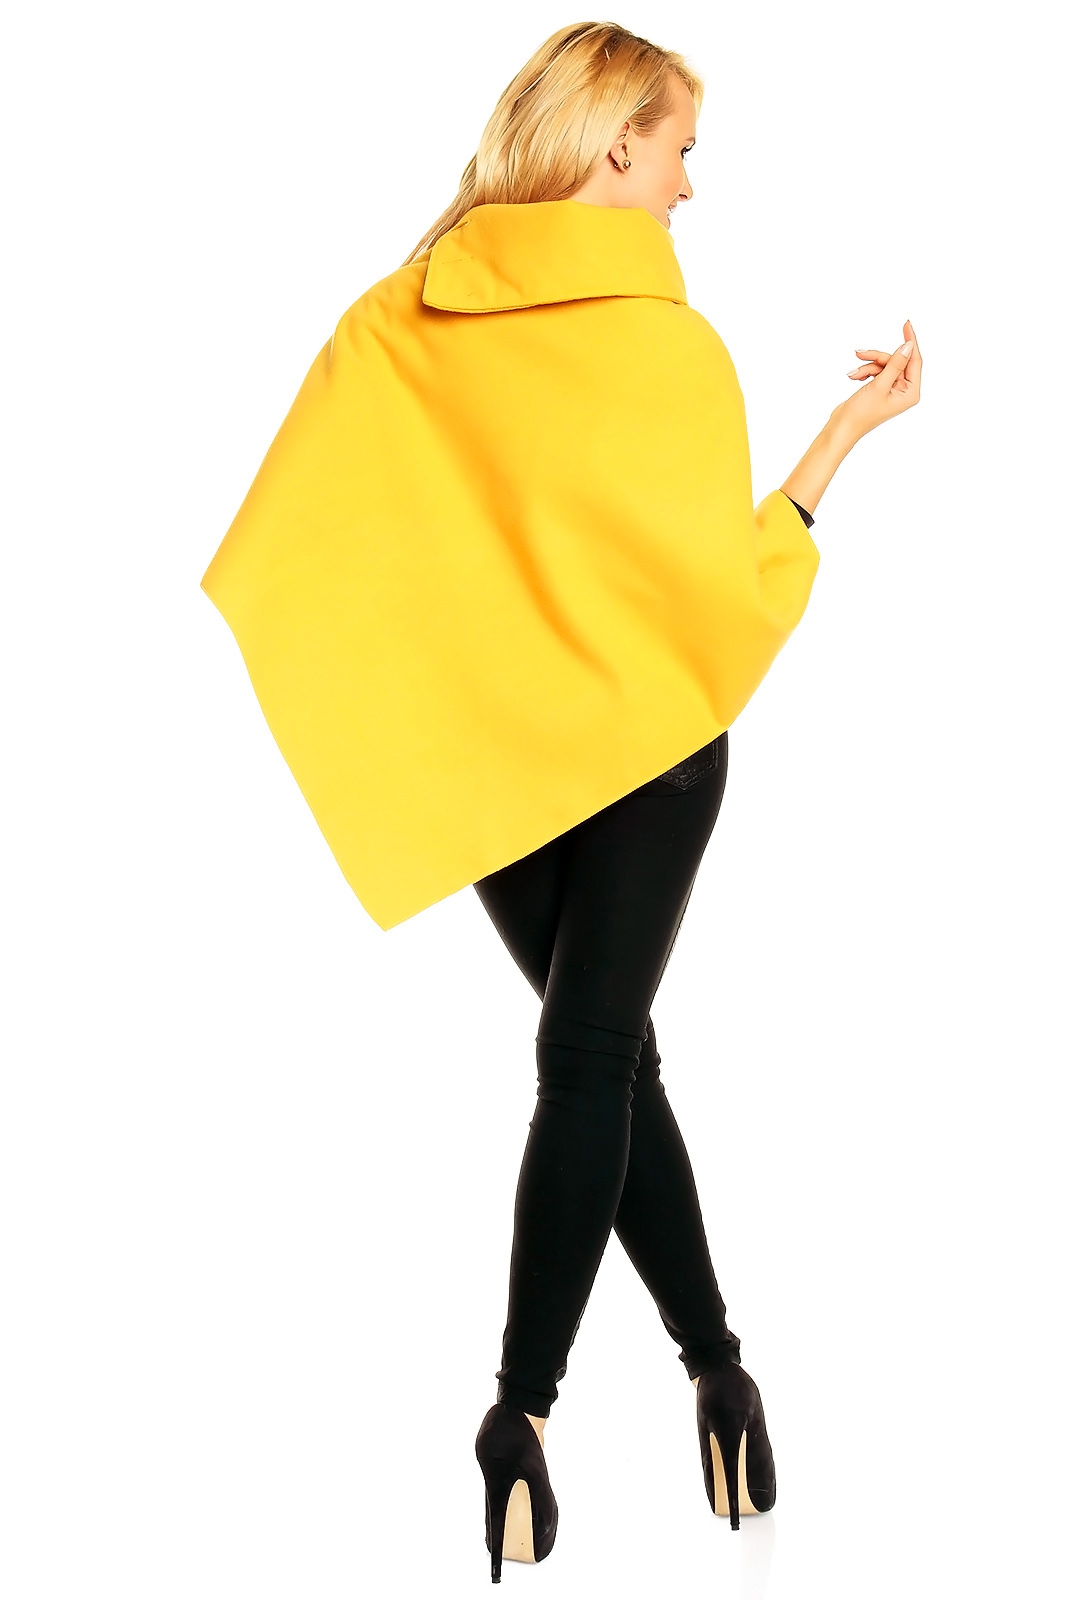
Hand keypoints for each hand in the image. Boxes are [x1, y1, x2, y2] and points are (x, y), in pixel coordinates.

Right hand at [834, 319, 921, 442]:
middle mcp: (904, 391)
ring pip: (884, 365)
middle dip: (877, 358)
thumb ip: (895, 364)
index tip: (906, 324)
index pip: (914, 360)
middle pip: (896, 361)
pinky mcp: (881, 388)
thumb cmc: (861, 413)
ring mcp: (892, 389)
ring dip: (868, 365)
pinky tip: (853, 376)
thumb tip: (908, 346)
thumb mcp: (880, 385)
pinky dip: (865, 371)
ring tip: (854, 373)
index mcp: (910, 392)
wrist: (842, 427)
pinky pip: (877, 371)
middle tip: (861, 354)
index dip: (910, 341)